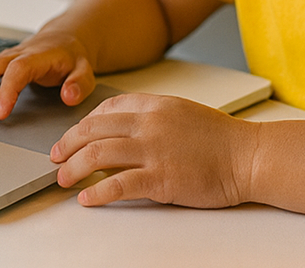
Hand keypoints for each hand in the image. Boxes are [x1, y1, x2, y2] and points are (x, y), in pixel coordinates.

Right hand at [0, 29, 94, 123]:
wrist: (64, 40)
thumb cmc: (71, 58)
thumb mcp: (85, 70)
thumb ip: (79, 83)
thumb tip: (68, 96)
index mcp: (39, 56)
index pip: (18, 70)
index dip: (6, 91)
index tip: (0, 114)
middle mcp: (18, 54)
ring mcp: (6, 57)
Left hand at [50, 93, 258, 208]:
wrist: (249, 156)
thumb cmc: (221, 139)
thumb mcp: (182, 113)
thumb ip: (153, 117)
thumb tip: (123, 129)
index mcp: (156, 105)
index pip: (108, 108)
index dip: (84, 123)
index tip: (73, 136)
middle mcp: (151, 124)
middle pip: (94, 130)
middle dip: (68, 144)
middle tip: (56, 157)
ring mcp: (154, 150)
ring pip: (98, 155)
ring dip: (74, 168)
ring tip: (63, 179)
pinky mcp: (161, 178)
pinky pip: (119, 184)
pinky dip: (97, 192)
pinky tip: (87, 199)